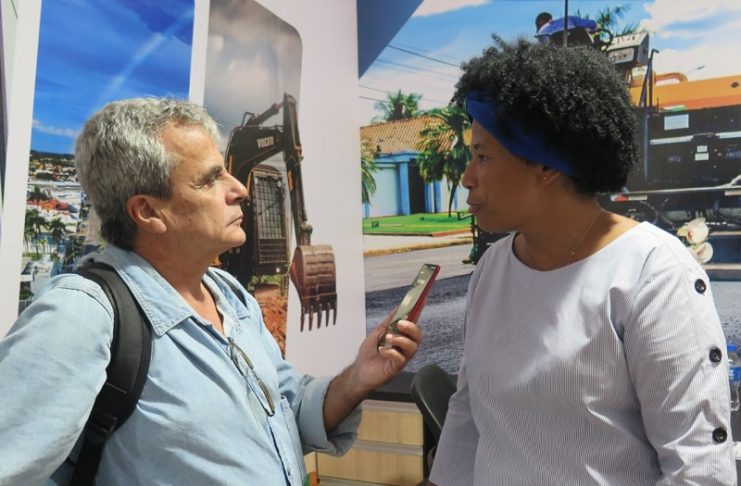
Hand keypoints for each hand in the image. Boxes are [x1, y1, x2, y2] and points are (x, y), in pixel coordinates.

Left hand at [322, 309, 421, 431]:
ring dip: (401, 340)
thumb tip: (398, 308)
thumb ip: (388, 322)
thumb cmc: (369, 353)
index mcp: (401, 337)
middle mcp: (405, 347)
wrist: (359, 371)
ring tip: (388, 338)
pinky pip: (400, 359)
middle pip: (418, 336)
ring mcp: (402, 357)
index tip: (422, 300)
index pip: (413, 323)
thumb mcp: (377, 333)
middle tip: (400, 324)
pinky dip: (391, 352)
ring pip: (412, 347)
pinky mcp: (396, 367)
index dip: (419, 311)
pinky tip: (382, 351)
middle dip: (411, 328)